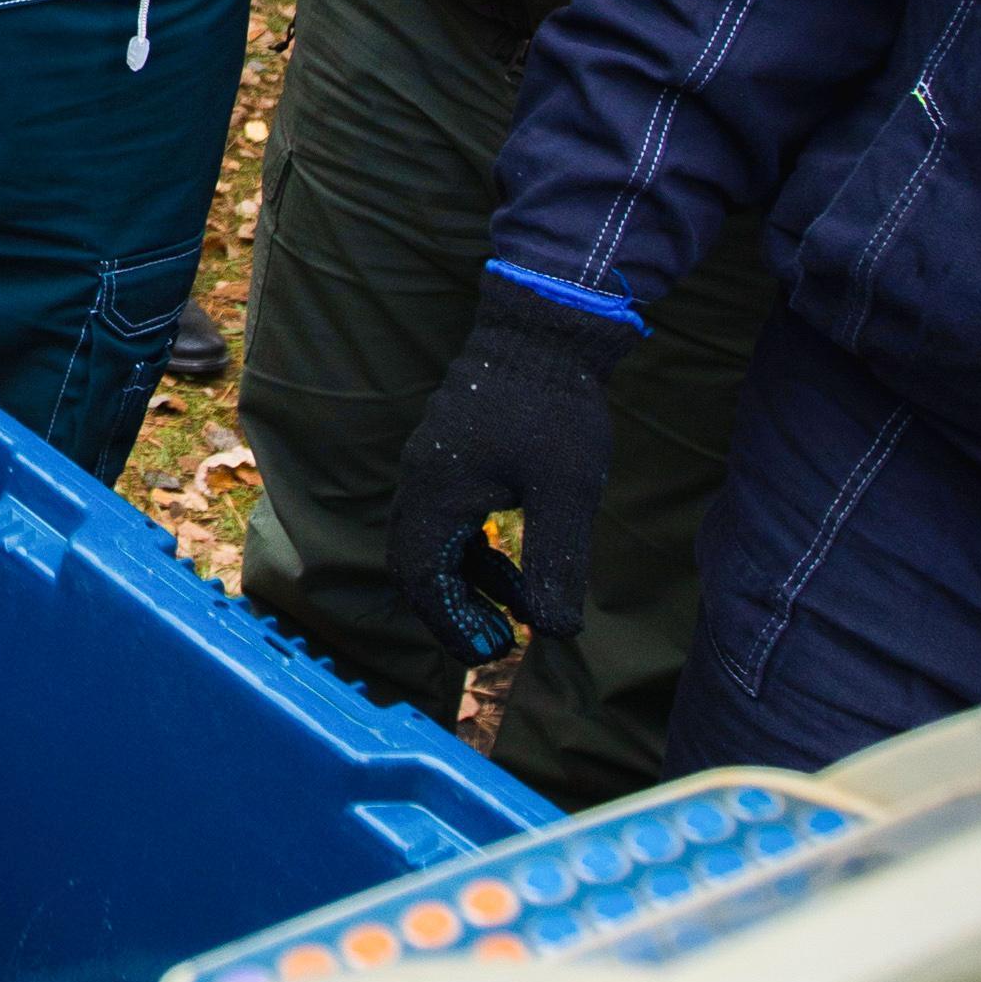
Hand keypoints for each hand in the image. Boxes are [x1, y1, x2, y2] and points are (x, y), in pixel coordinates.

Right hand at [384, 278, 625, 662]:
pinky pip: (446, 519)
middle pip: (415, 566)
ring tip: (515, 610)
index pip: (421, 579)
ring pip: (430, 543)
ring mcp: (432, 464)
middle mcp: (422, 480)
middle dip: (452, 611)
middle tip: (499, 643)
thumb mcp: (566, 492)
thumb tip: (556, 631)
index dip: (452, 624)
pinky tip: (514, 561)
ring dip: (466, 583)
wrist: (545, 330)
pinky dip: (473, 551)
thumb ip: (556, 563)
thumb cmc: (556, 408)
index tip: (495, 651)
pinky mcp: (451, 453)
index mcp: (439, 493)